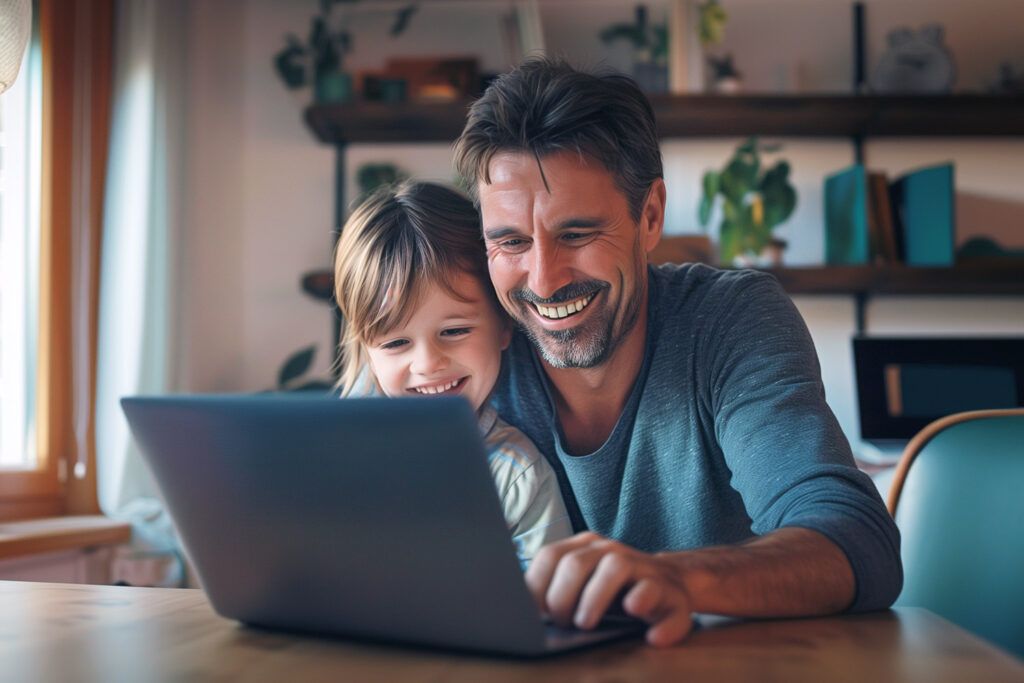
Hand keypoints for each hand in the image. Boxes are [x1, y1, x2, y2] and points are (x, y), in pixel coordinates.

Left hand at [525, 532, 694, 646]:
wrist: (671, 587)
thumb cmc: (616, 592)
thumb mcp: (585, 584)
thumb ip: (556, 588)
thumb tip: (520, 609)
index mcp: (585, 548)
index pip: (550, 556)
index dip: (536, 586)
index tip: (532, 613)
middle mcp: (611, 550)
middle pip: (576, 562)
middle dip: (562, 596)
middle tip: (561, 623)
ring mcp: (641, 566)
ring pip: (616, 566)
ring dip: (596, 598)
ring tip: (586, 624)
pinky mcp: (669, 589)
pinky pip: (656, 592)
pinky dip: (646, 608)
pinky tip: (640, 631)